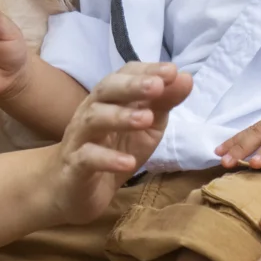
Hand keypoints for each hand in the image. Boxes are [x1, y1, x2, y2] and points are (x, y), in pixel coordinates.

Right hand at [51, 63, 192, 225]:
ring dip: (120, 117)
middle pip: (105, 91)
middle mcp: (91, 111)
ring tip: (146, 119)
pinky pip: (87, 158)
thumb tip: (185, 78)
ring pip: (94, 120)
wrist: (74, 189)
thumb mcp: (146, 126)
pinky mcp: (74, 167)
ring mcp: (80, 138)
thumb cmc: (114, 150)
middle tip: (157, 86)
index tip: (172, 71)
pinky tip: (129, 162)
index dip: (147, 71)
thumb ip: (163, 103)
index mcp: (109, 99)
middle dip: (132, 86)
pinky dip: (108, 159)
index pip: (124, 75)